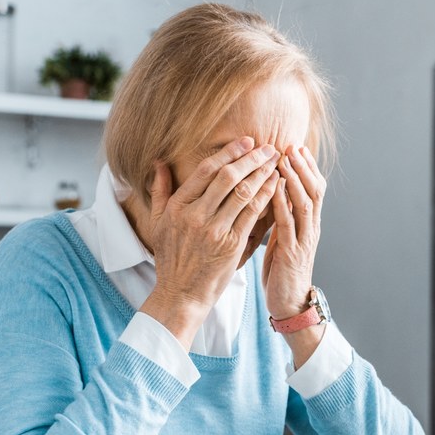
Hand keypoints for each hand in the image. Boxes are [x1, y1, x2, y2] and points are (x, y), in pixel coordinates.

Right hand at [141, 137, 280, 348]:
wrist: (181, 293)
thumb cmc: (171, 257)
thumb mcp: (158, 222)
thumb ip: (160, 190)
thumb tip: (159, 162)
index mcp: (178, 206)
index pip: (206, 170)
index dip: (229, 153)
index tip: (246, 141)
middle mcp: (195, 216)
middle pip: (228, 178)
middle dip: (252, 159)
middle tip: (269, 147)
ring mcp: (214, 231)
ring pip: (243, 193)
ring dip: (263, 174)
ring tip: (275, 163)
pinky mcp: (231, 245)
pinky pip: (252, 215)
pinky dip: (266, 197)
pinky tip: (276, 186)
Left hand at [264, 145, 326, 326]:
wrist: (289, 304)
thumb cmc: (282, 270)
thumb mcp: (284, 237)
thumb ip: (283, 216)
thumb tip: (275, 191)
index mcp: (309, 224)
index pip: (314, 188)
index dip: (307, 167)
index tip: (296, 146)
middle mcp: (311, 228)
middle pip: (314, 190)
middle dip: (303, 167)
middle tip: (292, 145)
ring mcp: (303, 240)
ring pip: (304, 203)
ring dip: (294, 180)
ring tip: (283, 160)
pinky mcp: (290, 253)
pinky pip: (287, 224)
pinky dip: (281, 204)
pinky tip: (273, 190)